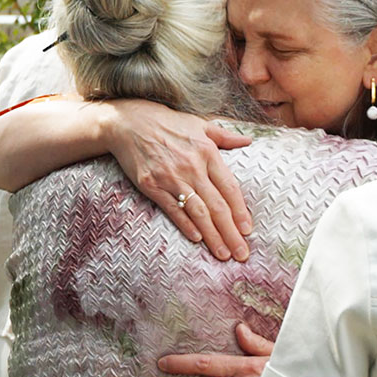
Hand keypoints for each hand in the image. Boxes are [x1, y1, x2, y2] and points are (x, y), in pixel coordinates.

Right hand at [104, 99, 254, 261]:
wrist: (127, 122)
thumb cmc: (166, 122)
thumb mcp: (198, 124)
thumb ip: (225, 136)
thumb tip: (249, 142)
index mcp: (207, 152)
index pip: (229, 188)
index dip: (240, 211)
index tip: (248, 230)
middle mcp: (191, 167)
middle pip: (216, 206)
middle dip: (231, 233)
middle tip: (242, 254)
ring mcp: (170, 177)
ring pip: (197, 212)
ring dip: (212, 235)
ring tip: (223, 254)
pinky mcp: (151, 185)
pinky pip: (172, 209)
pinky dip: (185, 225)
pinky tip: (196, 239)